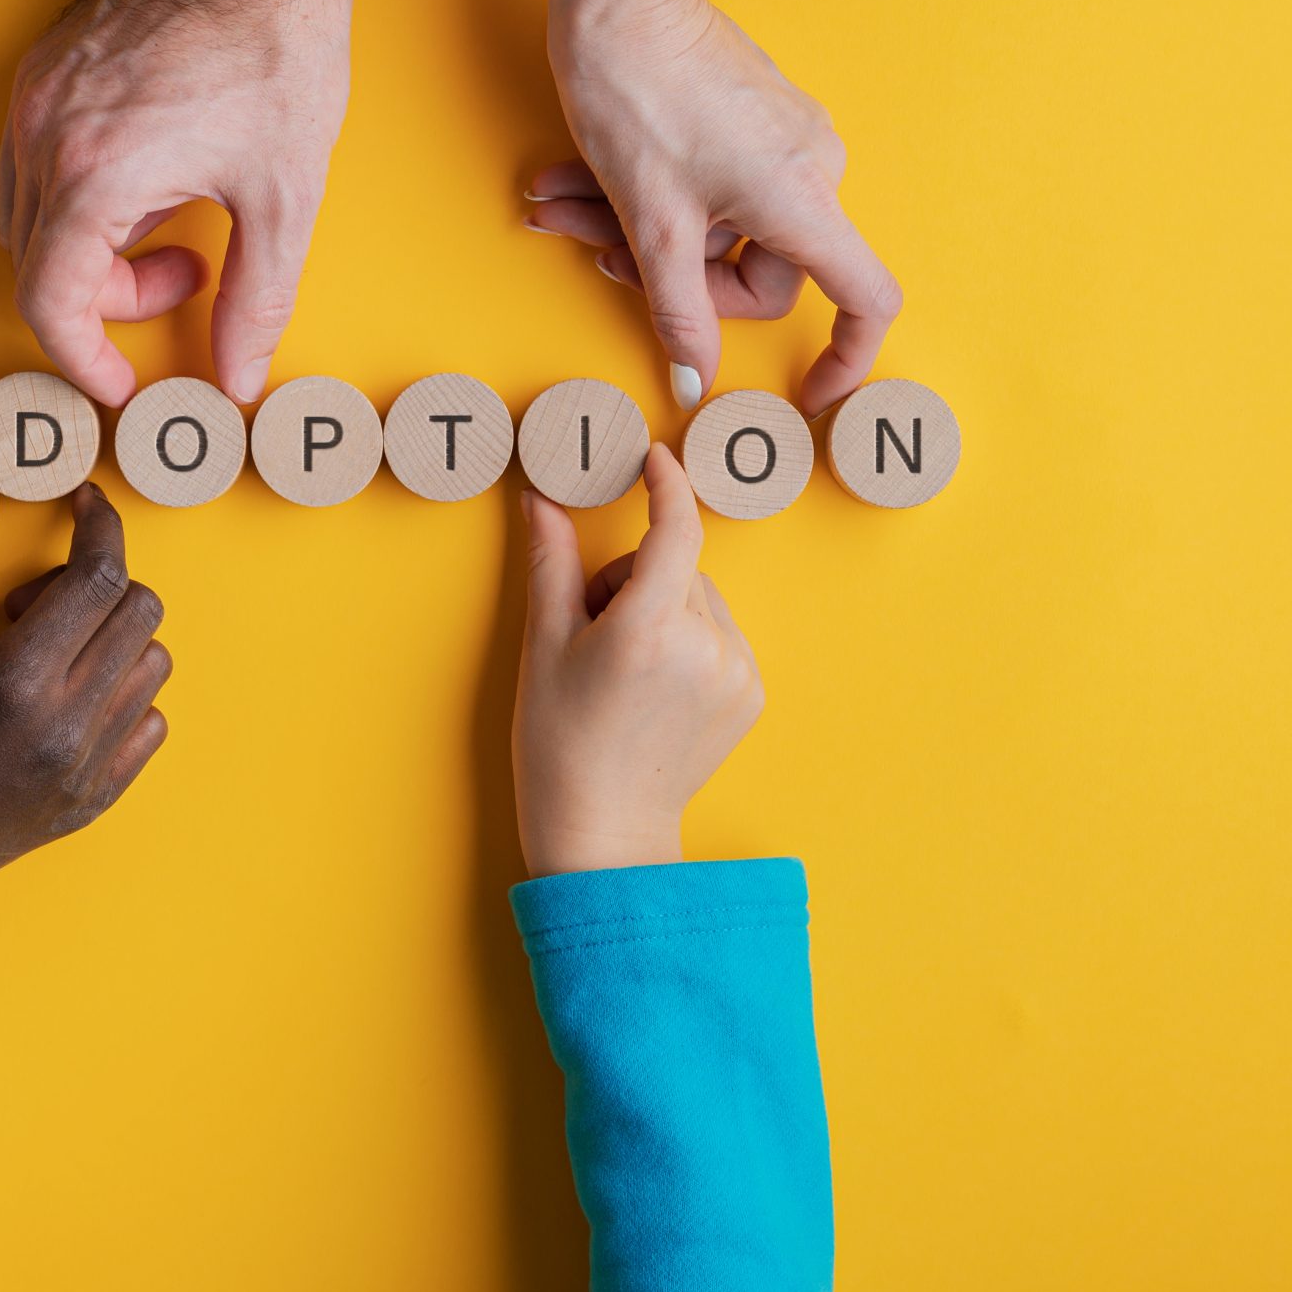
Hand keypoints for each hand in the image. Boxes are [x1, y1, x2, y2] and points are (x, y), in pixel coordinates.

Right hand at [0, 0, 352, 405]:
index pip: (50, 304)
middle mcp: (46, 138)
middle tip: (194, 272)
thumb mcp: (286, 192)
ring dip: (90, 247)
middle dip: (108, 299)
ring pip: (29, 215)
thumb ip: (257, 297)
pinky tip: (151, 171)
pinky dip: (79, 195)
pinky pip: (33, 160)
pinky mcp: (45, 65)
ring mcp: (36, 95)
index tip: (123, 380)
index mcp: (97, 177)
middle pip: (39, 266)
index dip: (85, 357)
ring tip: (176, 219)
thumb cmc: (275, 46)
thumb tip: (238, 375)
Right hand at [0, 477, 172, 1016]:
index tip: (81, 502)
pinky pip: (149, 722)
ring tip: (36, 657)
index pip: (101, 577)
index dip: (100, 525)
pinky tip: (57, 700)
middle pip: (140, 612)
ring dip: (107, 638)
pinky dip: (117, 694)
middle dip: (95, 581)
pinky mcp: (95, 800)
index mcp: (15, 683)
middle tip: (26, 603)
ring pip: (151, 665)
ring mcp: (88, 770)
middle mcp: (67, 727)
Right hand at [513, 444, 763, 877]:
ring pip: (700, 599)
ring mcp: (736, 673)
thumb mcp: (544, 647)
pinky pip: (720, 634)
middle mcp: (705, 646)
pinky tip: (656, 689)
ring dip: (665, 610)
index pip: (675, 529)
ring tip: (625, 670)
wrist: (604, 832)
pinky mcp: (751, 694)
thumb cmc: (560, 744)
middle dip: (636, 580)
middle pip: (677, 567)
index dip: (665, 485)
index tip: (652, 459)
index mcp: (649, 630)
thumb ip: (550, 562)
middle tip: (595, 636)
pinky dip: (690, 641)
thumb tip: (540, 498)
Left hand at [532, 0, 901, 415]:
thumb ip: (675, 308)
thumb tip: (695, 379)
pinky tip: (575, 179)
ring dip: (636, 227)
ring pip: (715, 224)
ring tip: (559, 204)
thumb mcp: (649, 219)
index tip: (807, 393)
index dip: (846, 357)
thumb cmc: (637, 92)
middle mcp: (808, 170)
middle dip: (670, 274)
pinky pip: (707, 182)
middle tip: (596, 254)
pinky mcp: (748, 115)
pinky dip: (646, 192)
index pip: (864, 298)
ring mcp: (779, 138)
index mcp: (802, 202)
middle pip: (757, 269)